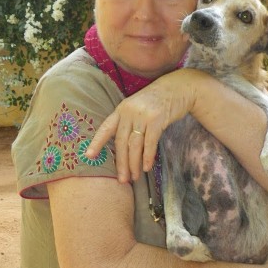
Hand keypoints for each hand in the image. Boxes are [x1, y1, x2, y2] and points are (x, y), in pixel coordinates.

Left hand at [85, 69, 203, 183]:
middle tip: (122, 180)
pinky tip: (147, 168)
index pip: (106, 128)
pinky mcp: (157, 119)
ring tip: (135, 177)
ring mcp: (143, 115)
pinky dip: (148, 157)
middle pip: (121, 142)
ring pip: (135, 145)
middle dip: (121, 163)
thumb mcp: (138, 107)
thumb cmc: (158, 101)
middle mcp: (129, 111)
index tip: (88, 156)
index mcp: (122, 109)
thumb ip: (129, 122)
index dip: (96, 142)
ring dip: (134, 164)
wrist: (179, 87)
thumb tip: (124, 148)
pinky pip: (150, 142)